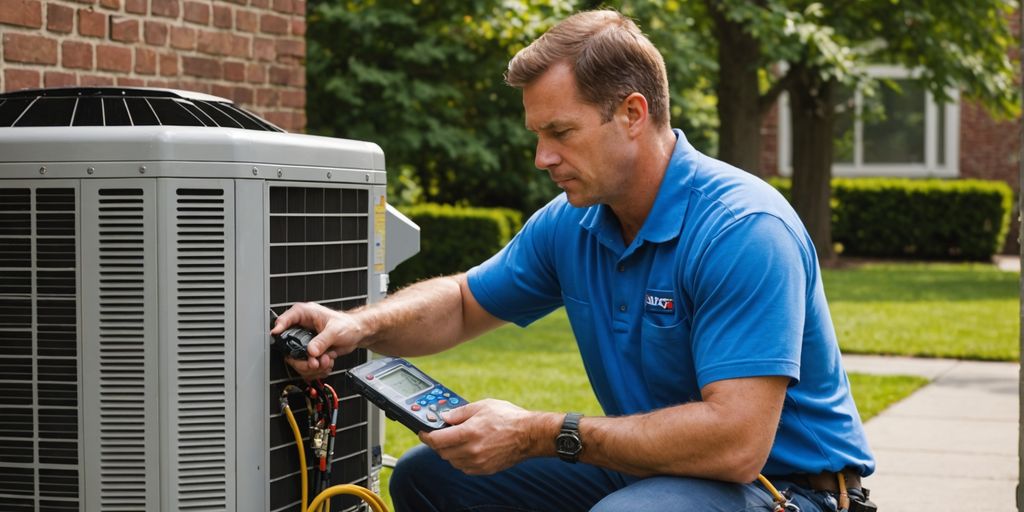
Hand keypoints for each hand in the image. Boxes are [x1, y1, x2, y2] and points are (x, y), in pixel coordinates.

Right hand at [270, 302, 364, 380]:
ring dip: (312, 366)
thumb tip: (311, 351)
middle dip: (302, 359)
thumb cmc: (347, 325)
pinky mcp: (310, 352)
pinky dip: (317, 369)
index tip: (276, 335)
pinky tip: (327, 362)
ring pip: (296, 360)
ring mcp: (305, 342)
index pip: (285, 319)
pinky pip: (306, 366)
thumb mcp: (335, 330)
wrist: (357, 334)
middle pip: (288, 347)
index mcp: (304, 314)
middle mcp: (302, 328)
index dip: (279, 328)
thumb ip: (322, 340)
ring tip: (326, 361)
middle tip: (314, 362)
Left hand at [418, 398, 547, 474]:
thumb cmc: (509, 418)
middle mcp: (471, 450)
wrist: (529, 434)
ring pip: (452, 461)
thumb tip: (445, 417)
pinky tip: (467, 450)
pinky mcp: (484, 469)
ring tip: (455, 440)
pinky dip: (461, 460)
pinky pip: (464, 468)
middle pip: (442, 452)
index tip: (423, 432)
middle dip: (437, 443)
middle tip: (439, 434)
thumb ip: (460, 412)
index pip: (436, 440)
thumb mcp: (483, 406)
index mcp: (469, 432)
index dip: (426, 436)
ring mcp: (478, 462)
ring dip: (449, 452)